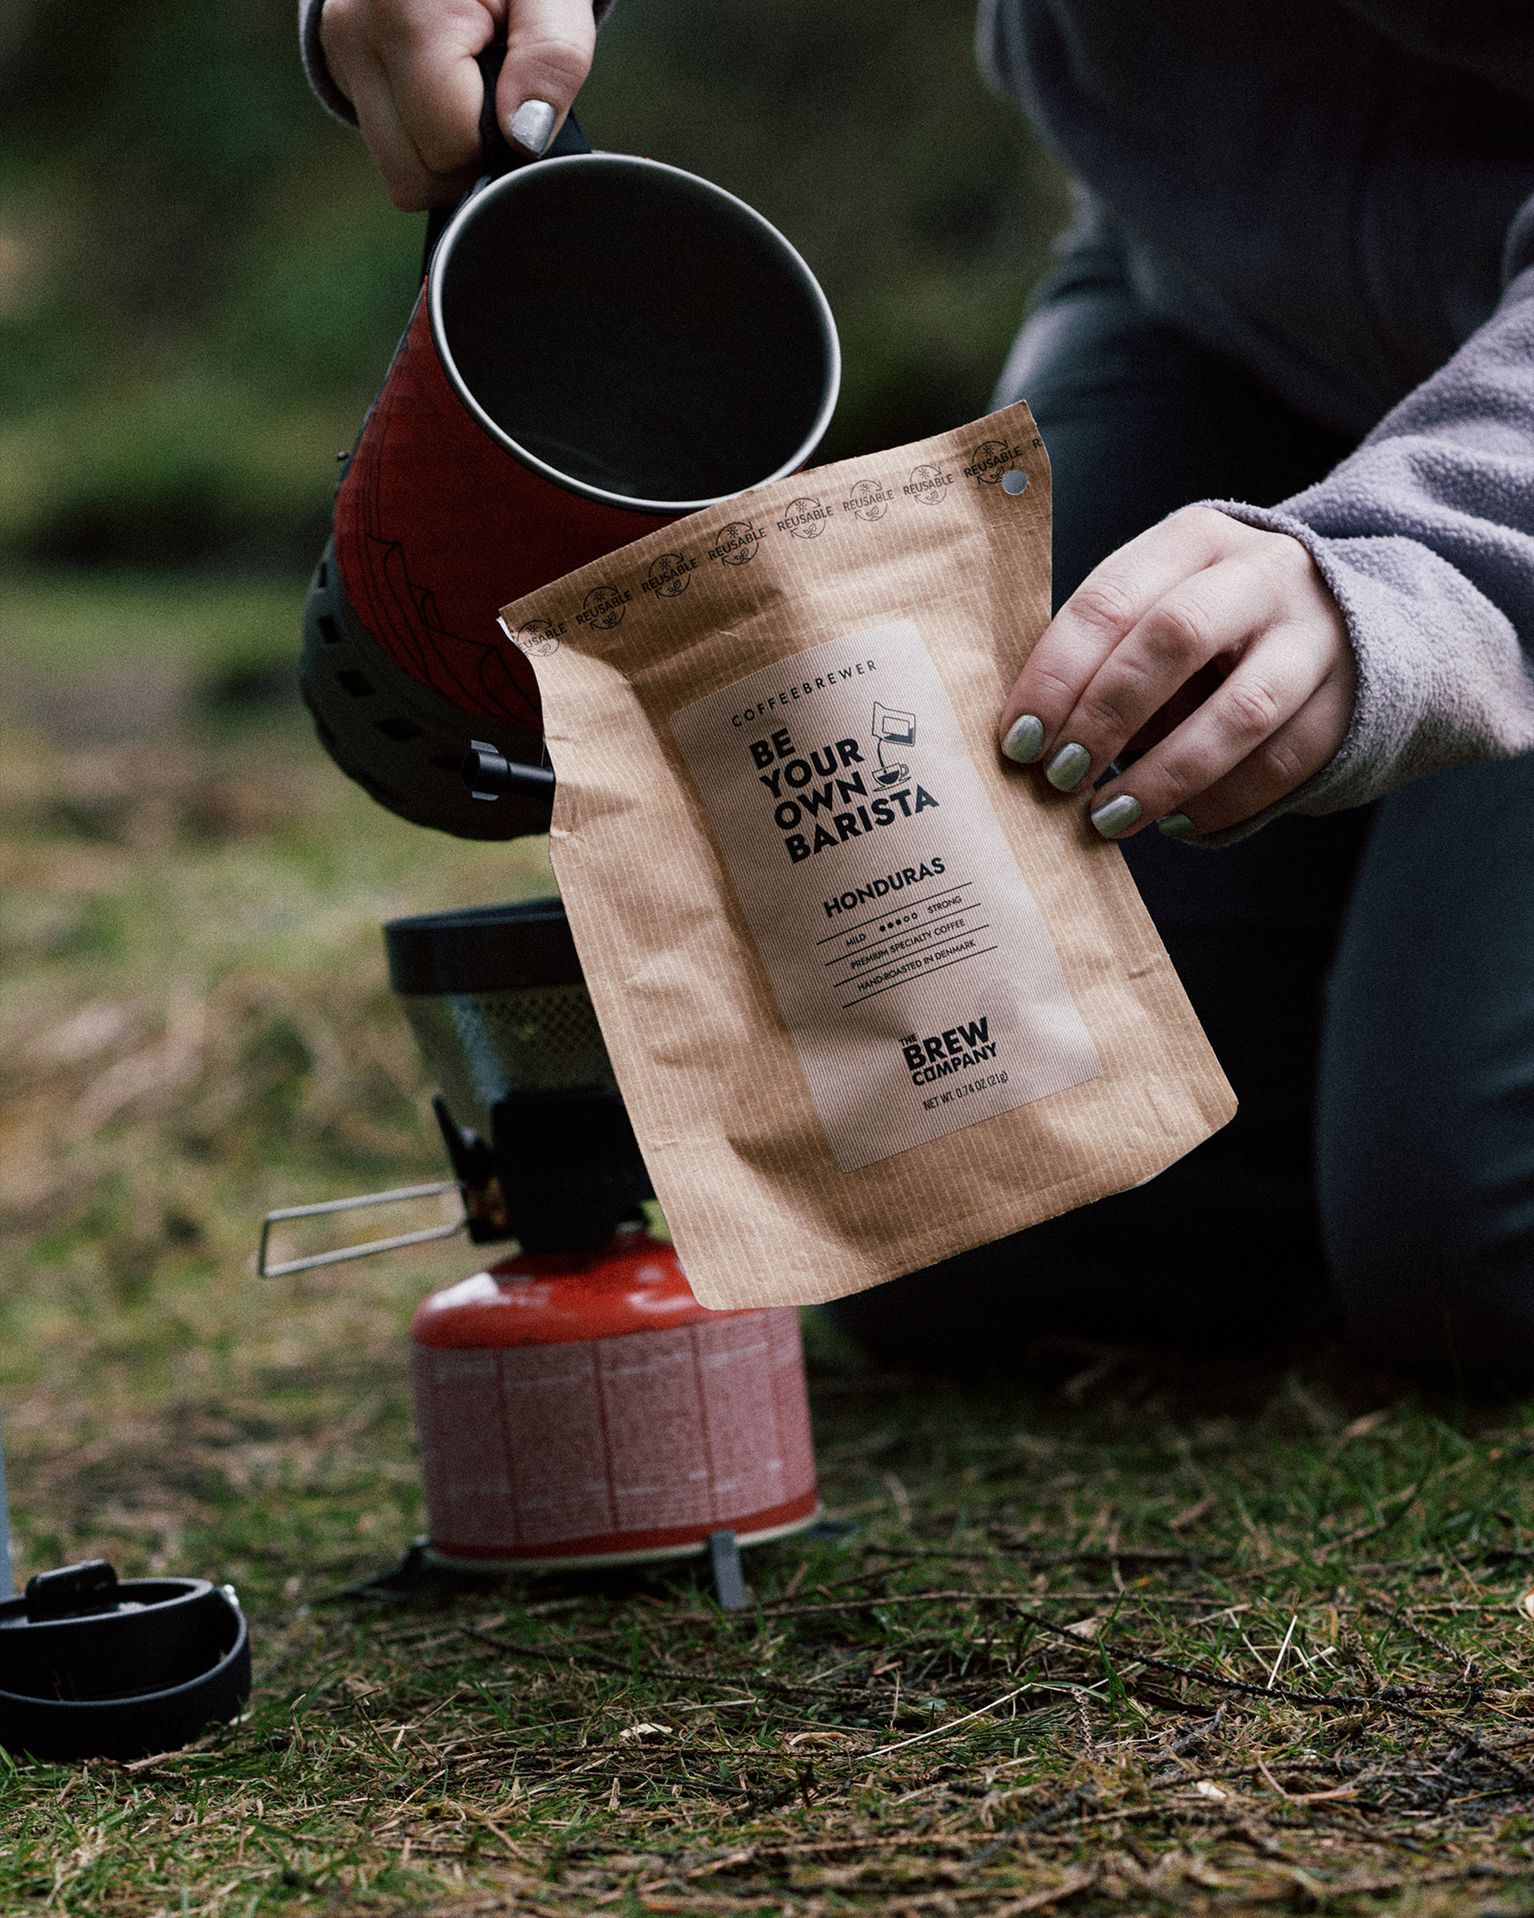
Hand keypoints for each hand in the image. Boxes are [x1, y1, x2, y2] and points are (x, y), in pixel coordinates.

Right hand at [319, 0, 595, 208]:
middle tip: (499, 103)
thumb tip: (526, 136)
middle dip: (472, 157)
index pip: (452, 142)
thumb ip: (553, 57)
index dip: (499, 142)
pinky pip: (390, 159)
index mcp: (410, 8)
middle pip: (421, 173)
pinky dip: (426, 145)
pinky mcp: (341, 70)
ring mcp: (342, 52)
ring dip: (448, 161)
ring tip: (472, 101)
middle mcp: (359, 29)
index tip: (518, 102)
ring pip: (401, 178)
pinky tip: (444, 98)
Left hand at [997, 507, 1355, 839]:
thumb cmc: (1212, 628)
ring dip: (1164, 774)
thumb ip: (1103, 654)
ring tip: (1111, 816)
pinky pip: (1284, 761)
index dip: (1057, 675)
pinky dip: (1224, 802)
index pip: (1110, 600)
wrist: (1346, 622)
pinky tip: (1177, 824)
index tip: (1020, 741)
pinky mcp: (1351, 697)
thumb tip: (1029, 738)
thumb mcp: (1160, 608)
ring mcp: (1316, 634)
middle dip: (1106, 715)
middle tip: (1061, 776)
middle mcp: (1262, 573)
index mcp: (1193, 540)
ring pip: (1240, 711)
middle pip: (1175, 638)